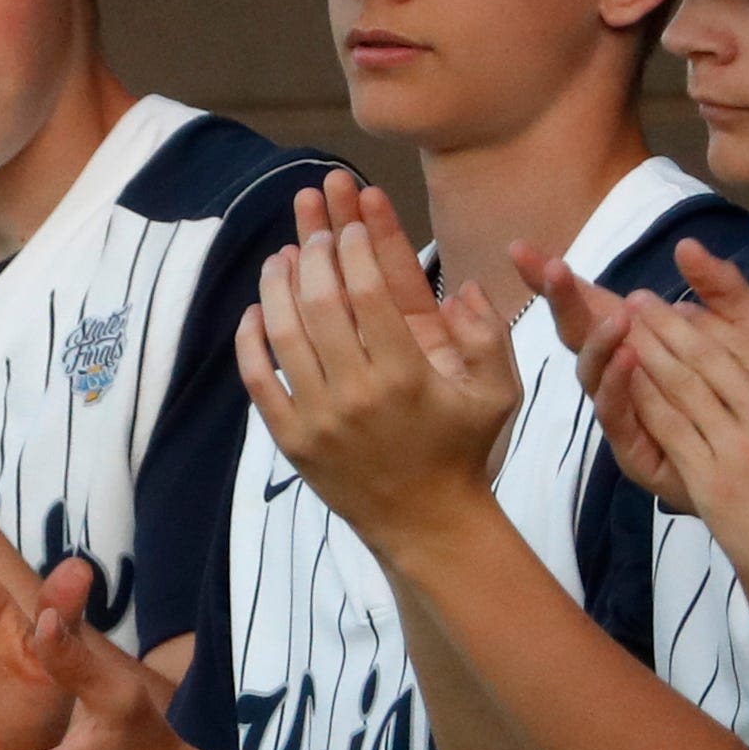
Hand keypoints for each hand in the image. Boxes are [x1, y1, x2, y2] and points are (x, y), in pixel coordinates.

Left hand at [237, 208, 512, 555]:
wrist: (427, 524)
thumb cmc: (462, 451)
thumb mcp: (497, 393)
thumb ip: (489, 335)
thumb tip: (464, 286)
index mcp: (406, 374)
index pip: (372, 291)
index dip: (356, 247)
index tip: (352, 225)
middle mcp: (358, 393)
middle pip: (323, 303)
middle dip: (316, 254)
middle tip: (314, 231)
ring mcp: (319, 418)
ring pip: (285, 334)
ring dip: (278, 287)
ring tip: (281, 257)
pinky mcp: (293, 440)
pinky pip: (259, 381)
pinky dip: (250, 340)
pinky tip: (255, 310)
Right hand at [539, 242, 693, 513]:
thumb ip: (722, 286)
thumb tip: (685, 246)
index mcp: (639, 339)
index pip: (590, 301)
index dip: (558, 279)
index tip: (521, 248)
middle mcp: (619, 372)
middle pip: (578, 330)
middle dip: (560, 299)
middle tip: (553, 267)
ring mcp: (621, 409)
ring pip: (592, 372)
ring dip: (598, 341)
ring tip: (618, 318)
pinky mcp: (632, 447)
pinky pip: (615, 415)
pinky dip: (617, 386)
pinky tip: (628, 359)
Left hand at [621, 243, 748, 629]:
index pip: (746, 345)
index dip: (707, 321)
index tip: (680, 305)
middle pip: (707, 357)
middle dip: (667, 325)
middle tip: (638, 301)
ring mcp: (740, 448)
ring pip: (684, 387)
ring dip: (648, 353)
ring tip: (622, 329)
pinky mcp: (715, 484)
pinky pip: (671, 431)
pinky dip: (645, 402)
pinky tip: (624, 383)